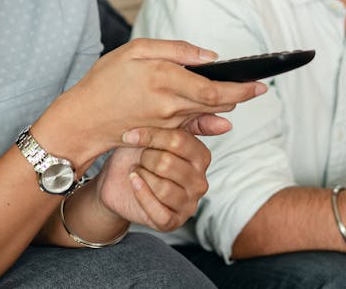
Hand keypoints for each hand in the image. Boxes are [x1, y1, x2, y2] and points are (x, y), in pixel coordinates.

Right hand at [38, 39, 265, 164]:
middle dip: (240, 96)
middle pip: (217, 103)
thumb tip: (209, 57)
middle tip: (258, 87)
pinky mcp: (163, 134)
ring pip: (206, 113)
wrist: (82, 120)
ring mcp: (167, 124)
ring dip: (223, 104)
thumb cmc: (104, 80)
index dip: (242, 88)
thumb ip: (175, 50)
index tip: (262, 84)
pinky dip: (208, 121)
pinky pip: (193, 127)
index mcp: (164, 80)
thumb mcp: (134, 51)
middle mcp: (170, 106)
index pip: (215, 89)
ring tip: (238, 92)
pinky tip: (220, 119)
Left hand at [95, 127, 213, 231]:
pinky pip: (157, 210)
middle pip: (167, 163)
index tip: (131, 136)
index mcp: (201, 157)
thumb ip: (192, 122)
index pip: (178, 141)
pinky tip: (133, 182)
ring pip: (162, 187)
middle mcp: (200, 182)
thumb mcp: (161, 132)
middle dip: (144, 158)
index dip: (151, 136)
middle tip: (139, 158)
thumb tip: (228, 123)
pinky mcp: (172, 222)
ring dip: (141, 176)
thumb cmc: (140, 154)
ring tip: (137, 171)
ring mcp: (188, 204)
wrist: (117, 181)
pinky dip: (140, 193)